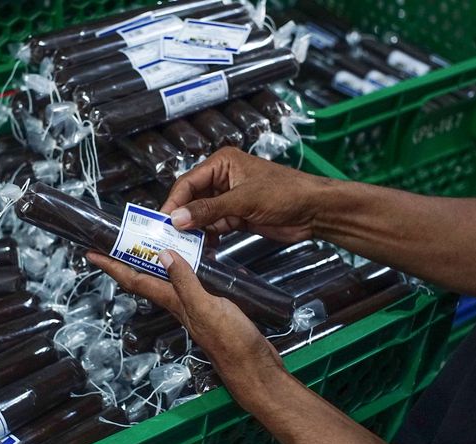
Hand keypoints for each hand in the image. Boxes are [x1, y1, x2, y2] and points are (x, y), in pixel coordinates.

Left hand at [86, 249, 287, 410]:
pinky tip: (193, 260)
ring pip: (168, 280)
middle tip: (118, 238)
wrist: (256, 370)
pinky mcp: (212, 308)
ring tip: (150, 240)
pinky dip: (185, 267)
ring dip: (155, 261)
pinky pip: (190, 282)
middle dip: (129, 259)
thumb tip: (162, 255)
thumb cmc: (233, 344)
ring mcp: (195, 307)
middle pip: (147, 278)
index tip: (91, 253)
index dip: (112, 266)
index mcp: (175, 303)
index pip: (136, 281)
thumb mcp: (208, 308)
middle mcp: (180, 304)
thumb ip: (186, 283)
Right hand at [162, 147, 332, 242]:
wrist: (314, 211)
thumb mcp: (243, 200)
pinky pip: (214, 226)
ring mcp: (229, 199)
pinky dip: (208, 236)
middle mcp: (222, 179)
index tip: (161, 221)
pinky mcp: (237, 216)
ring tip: (182, 244)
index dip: (173, 202)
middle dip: (181, 217)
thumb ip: (209, 210)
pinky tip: (202, 247)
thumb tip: (178, 218)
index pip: (188, 182)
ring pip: (201, 215)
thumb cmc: (286, 193)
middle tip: (167, 235)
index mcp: (222, 163)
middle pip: (191, 199)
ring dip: (194, 229)